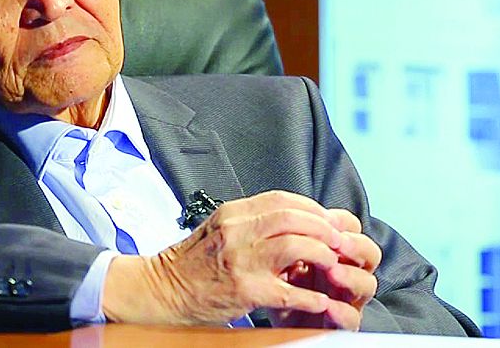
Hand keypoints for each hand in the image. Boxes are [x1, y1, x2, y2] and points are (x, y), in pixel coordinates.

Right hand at [102, 190, 347, 324]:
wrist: (160, 290)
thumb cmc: (192, 263)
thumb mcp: (220, 229)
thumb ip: (251, 222)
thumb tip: (292, 220)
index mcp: (233, 214)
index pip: (282, 199)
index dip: (312, 209)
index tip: (328, 220)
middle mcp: (237, 232)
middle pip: (293, 217)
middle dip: (324, 227)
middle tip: (340, 241)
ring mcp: (240, 261)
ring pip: (295, 245)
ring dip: (322, 254)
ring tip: (333, 265)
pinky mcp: (243, 291)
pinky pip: (287, 291)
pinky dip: (310, 295)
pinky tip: (320, 300)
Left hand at [268, 209, 380, 329]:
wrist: (279, 320)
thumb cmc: (284, 284)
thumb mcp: (285, 257)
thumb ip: (293, 240)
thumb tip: (289, 217)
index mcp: (336, 251)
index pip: (352, 229)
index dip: (344, 223)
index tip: (328, 219)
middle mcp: (348, 271)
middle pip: (369, 253)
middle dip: (356, 246)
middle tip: (338, 243)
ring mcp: (349, 297)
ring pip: (367, 284)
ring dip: (351, 276)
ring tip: (332, 273)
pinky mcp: (342, 323)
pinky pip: (353, 318)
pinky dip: (342, 311)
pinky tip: (327, 306)